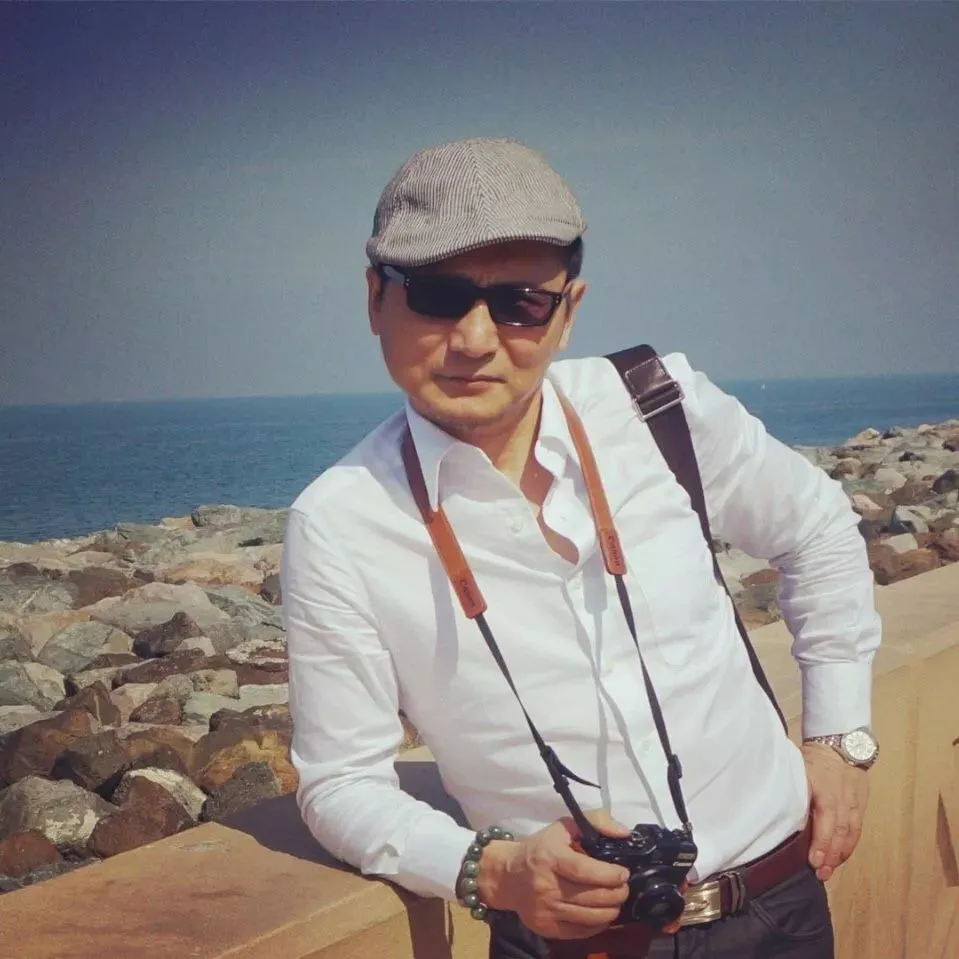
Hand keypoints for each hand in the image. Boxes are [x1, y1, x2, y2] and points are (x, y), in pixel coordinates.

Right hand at [477, 810, 631, 939]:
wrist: (508, 876)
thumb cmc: (540, 848)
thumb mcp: (563, 827)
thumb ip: (596, 821)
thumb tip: (624, 833)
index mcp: (551, 858)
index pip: (584, 870)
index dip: (609, 874)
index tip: (624, 873)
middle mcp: (547, 886)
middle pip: (592, 897)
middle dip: (617, 894)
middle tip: (624, 887)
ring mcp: (546, 910)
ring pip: (590, 917)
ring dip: (612, 911)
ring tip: (616, 900)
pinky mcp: (546, 928)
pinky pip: (580, 932)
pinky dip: (598, 925)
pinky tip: (602, 914)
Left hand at [802, 741, 869, 881]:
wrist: (840, 744)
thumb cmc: (813, 758)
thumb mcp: (798, 767)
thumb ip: (793, 788)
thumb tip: (778, 810)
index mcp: (823, 786)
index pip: (826, 818)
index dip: (821, 841)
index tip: (813, 859)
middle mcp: (841, 796)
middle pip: (839, 830)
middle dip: (830, 854)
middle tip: (820, 873)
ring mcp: (853, 802)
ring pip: (849, 833)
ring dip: (840, 854)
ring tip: (829, 871)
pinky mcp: (860, 805)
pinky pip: (857, 829)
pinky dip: (849, 845)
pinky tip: (841, 858)